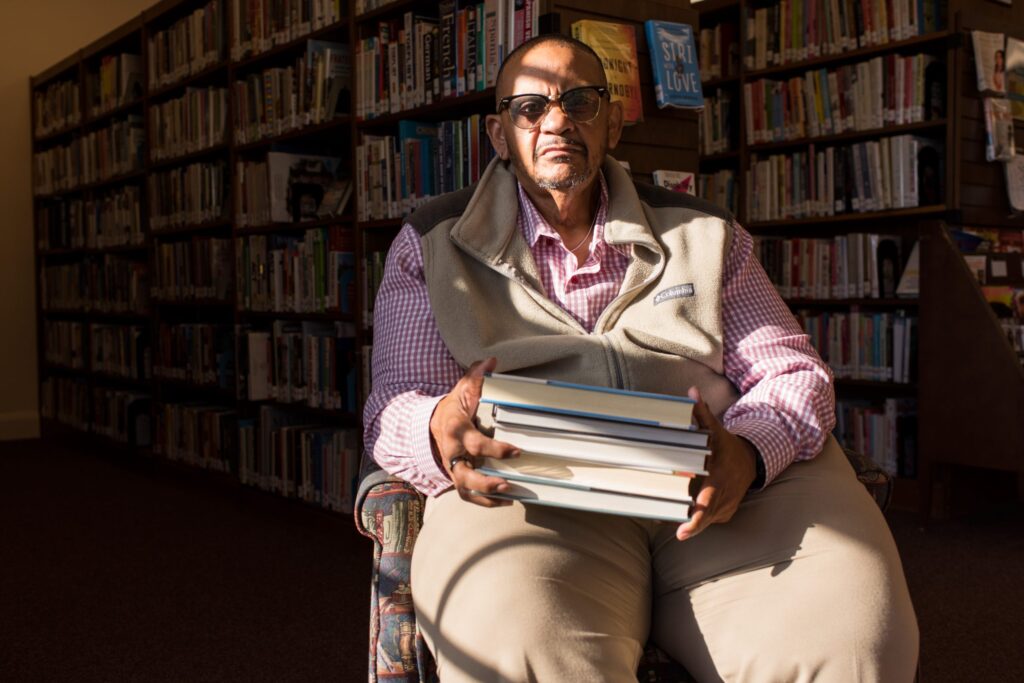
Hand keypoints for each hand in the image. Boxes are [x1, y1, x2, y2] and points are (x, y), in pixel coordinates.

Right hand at [430, 357, 519, 506]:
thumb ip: (475, 377)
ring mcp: (453, 468)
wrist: (431, 425)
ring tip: (509, 497)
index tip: (517, 451)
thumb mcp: (462, 390)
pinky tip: (504, 501)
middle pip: (465, 474)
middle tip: (507, 483)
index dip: (495, 450)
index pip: (475, 444)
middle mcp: (452, 453)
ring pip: (464, 489)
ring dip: (486, 497)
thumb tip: (491, 361)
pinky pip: (468, 495)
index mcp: (455, 431)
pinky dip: (485, 502)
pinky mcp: (457, 477)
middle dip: (486, 482)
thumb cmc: (453, 407)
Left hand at [676, 386, 757, 540]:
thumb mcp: (716, 429)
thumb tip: (692, 392)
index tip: (682, 533)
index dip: (695, 521)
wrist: (751, 462)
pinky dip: (696, 519)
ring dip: (688, 520)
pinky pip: (708, 520)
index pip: (706, 504)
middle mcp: (724, 498)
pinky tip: (682, 513)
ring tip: (670, 517)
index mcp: (720, 479)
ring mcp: (725, 509)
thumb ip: (702, 413)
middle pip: (704, 518)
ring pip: (704, 521)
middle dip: (688, 525)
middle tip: (672, 530)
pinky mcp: (724, 515)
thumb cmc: (727, 446)